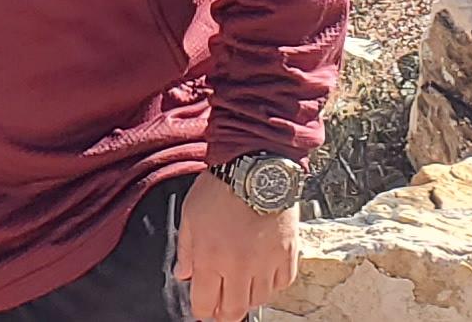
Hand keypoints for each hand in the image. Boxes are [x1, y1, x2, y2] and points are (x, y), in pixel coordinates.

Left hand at [175, 171, 299, 321]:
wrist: (258, 164)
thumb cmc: (221, 186)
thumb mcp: (190, 215)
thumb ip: (185, 249)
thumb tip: (183, 274)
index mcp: (211, 258)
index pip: (205, 304)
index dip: (202, 312)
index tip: (202, 310)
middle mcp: (240, 267)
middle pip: (234, 310)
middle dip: (225, 315)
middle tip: (222, 311)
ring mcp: (267, 262)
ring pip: (260, 300)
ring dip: (248, 300)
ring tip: (242, 290)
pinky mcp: (288, 253)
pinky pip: (283, 283)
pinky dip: (273, 286)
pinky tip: (265, 278)